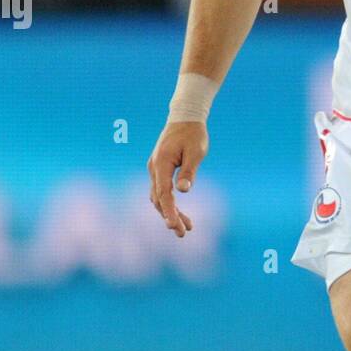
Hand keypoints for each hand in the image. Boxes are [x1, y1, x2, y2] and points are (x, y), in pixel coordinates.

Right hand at [147, 121, 208, 237]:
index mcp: (161, 164)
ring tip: (187, 228)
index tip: (174, 226)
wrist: (185, 116)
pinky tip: (181, 214)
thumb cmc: (193, 134)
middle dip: (170, 217)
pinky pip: (161, 191)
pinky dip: (170, 204)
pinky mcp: (160, 169)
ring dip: (170, 213)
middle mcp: (154, 168)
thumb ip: (189, 171)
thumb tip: (184, 191)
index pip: (163, 193)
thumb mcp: (196, 152)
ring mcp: (155, 169)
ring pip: (159, 197)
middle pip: (159, 199)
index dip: (169, 211)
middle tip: (183, 233)